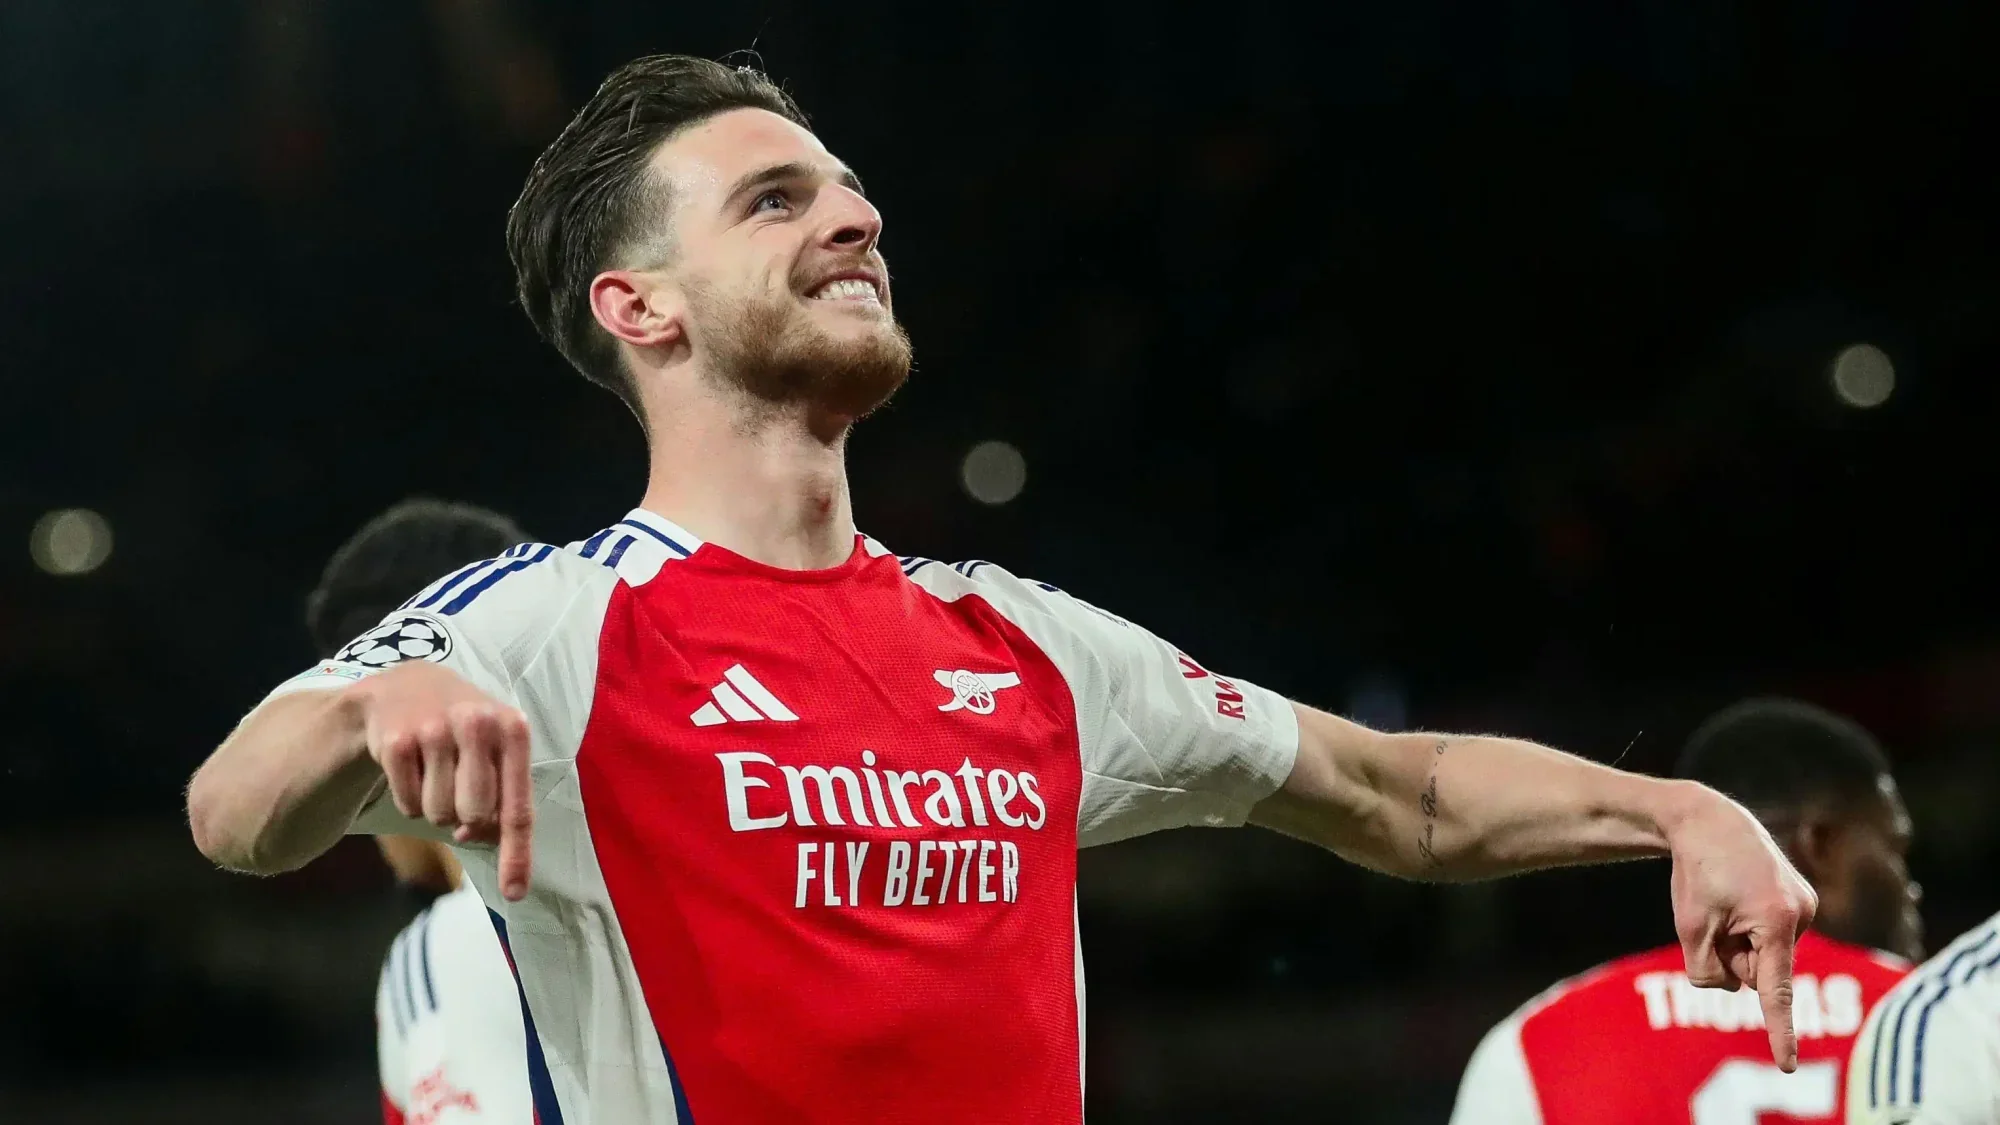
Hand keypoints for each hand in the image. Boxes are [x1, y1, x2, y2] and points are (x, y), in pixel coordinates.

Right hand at [356, 662, 533, 899]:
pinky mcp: (395, 740)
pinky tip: (412, 768)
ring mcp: (434, 730)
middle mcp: (477, 723)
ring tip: (436, 772)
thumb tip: (479, 839)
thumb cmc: (466, 732)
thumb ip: (503, 800)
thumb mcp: (496, 753)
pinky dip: (409, 799)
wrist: (407, 688)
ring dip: (436, 807)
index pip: (517, 806)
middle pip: (475, 815)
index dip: (517, 855)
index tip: (514, 894)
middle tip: (458, 788)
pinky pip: (407, 804)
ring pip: (439, 813)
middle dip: (466, 817)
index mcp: (513, 729)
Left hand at [1664, 782, 1817, 1069]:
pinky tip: (1739, 895)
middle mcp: (1802, 915)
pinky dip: (1752, 927)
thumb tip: (1737, 989)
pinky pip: (1772, 936)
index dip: (1779, 1032)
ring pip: (1765, 954)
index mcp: (1776, 923)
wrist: (1709, 820)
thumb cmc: (1696, 873)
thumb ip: (1708, 973)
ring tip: (1728, 898)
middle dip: (1734, 955)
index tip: (1784, 1066)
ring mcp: (1807, 906)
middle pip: (1759, 970)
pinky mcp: (1803, 899)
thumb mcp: (1691, 929)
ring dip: (1742, 939)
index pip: (1775, 991)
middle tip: (1717, 912)